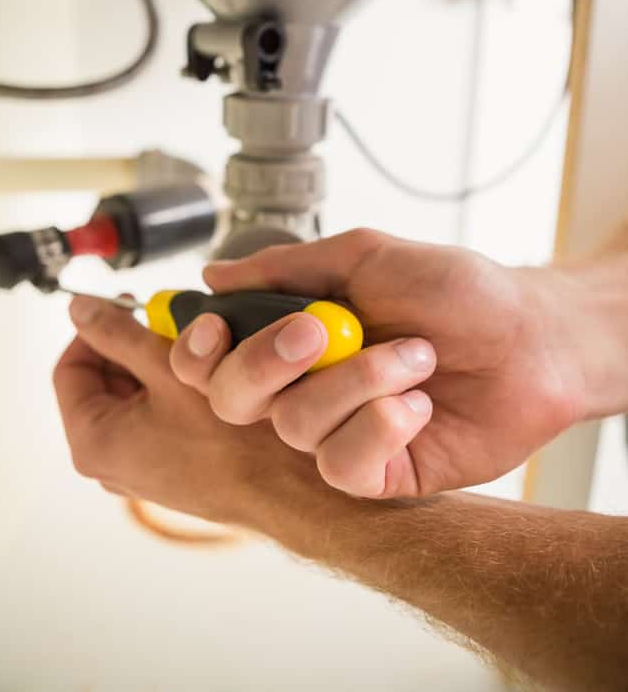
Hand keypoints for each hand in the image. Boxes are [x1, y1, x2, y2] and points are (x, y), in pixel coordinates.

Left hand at [53, 295, 295, 524]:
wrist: (285, 488)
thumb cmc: (230, 441)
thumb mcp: (169, 368)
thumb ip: (118, 333)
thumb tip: (81, 309)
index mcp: (93, 441)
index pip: (70, 369)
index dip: (95, 330)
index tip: (124, 307)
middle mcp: (110, 462)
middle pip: (103, 382)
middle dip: (131, 345)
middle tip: (163, 321)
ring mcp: (140, 467)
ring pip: (134, 397)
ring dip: (156, 364)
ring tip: (190, 345)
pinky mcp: (169, 467)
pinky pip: (157, 416)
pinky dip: (173, 389)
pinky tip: (205, 373)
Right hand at [170, 229, 585, 497]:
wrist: (530, 337)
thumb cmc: (456, 289)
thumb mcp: (366, 256)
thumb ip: (288, 267)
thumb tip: (214, 274)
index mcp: (292, 336)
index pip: (212, 359)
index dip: (197, 350)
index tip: (215, 327)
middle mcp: (305, 386)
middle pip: (233, 399)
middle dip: (267, 362)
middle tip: (323, 330)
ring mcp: (339, 432)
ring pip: (293, 426)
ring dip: (357, 381)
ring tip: (416, 356)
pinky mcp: (378, 472)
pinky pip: (341, 467)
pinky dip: (380, 428)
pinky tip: (419, 406)